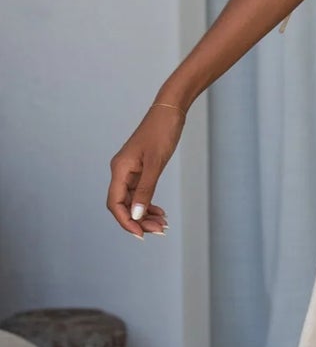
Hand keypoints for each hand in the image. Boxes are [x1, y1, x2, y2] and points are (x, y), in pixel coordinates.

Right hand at [107, 100, 184, 237]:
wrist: (170, 111)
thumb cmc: (162, 132)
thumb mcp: (156, 163)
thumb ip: (145, 190)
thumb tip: (135, 215)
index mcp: (119, 169)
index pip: (115, 203)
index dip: (125, 221)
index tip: (140, 235)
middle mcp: (121, 171)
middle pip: (123, 204)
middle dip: (139, 220)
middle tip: (160, 230)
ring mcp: (130, 170)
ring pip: (133, 200)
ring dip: (145, 214)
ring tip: (163, 225)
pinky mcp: (141, 169)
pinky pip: (140, 192)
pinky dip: (149, 204)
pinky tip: (160, 212)